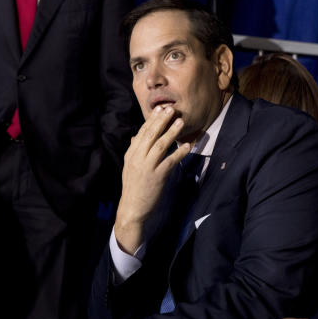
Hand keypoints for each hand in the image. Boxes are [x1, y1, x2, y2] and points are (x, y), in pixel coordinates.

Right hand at [115, 105, 191, 252]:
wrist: (132, 209)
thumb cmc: (133, 188)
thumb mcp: (130, 167)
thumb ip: (134, 150)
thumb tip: (136, 136)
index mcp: (131, 154)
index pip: (142, 133)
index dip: (152, 120)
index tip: (160, 109)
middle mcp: (138, 158)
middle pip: (151, 135)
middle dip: (162, 121)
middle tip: (171, 109)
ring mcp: (147, 167)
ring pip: (160, 145)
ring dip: (172, 133)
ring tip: (181, 122)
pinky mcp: (157, 177)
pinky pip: (170, 162)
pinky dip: (179, 153)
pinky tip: (187, 146)